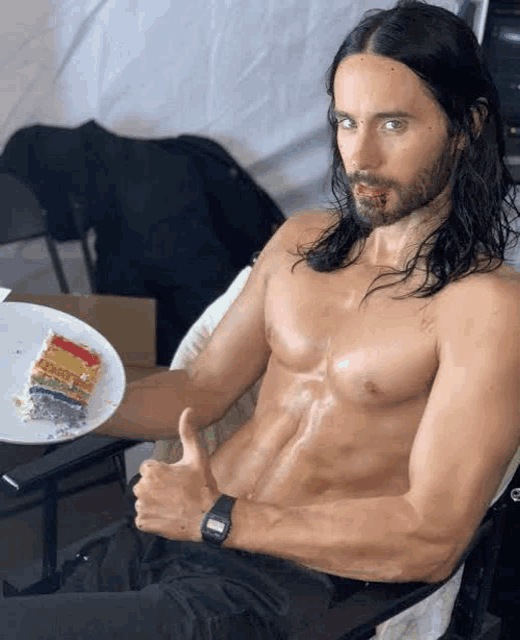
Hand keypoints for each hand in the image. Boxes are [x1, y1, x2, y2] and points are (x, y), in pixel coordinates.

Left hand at [133, 407, 219, 539]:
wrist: (208, 516)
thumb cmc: (202, 486)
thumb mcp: (197, 456)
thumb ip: (188, 432)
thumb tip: (188, 409)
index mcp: (152, 471)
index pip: (148, 468)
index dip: (163, 473)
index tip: (176, 479)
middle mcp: (142, 488)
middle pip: (144, 484)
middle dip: (156, 487)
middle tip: (176, 492)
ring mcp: (142, 507)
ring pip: (144, 500)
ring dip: (154, 502)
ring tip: (173, 504)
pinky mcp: (143, 523)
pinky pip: (143, 517)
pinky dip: (153, 517)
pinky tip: (168, 515)